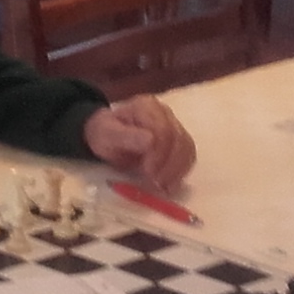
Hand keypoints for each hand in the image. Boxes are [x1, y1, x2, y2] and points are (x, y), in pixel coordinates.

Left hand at [82, 96, 196, 190]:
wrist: (108, 136)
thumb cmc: (105, 134)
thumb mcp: (106, 135)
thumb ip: (126, 137)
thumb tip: (150, 141)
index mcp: (146, 106)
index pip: (162, 129)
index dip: (159, 153)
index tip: (149, 173)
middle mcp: (164, 113)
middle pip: (178, 139)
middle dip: (169, 165)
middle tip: (157, 184)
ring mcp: (174, 126)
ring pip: (187, 148)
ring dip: (177, 170)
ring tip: (163, 187)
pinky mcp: (179, 140)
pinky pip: (188, 156)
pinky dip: (181, 171)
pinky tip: (170, 184)